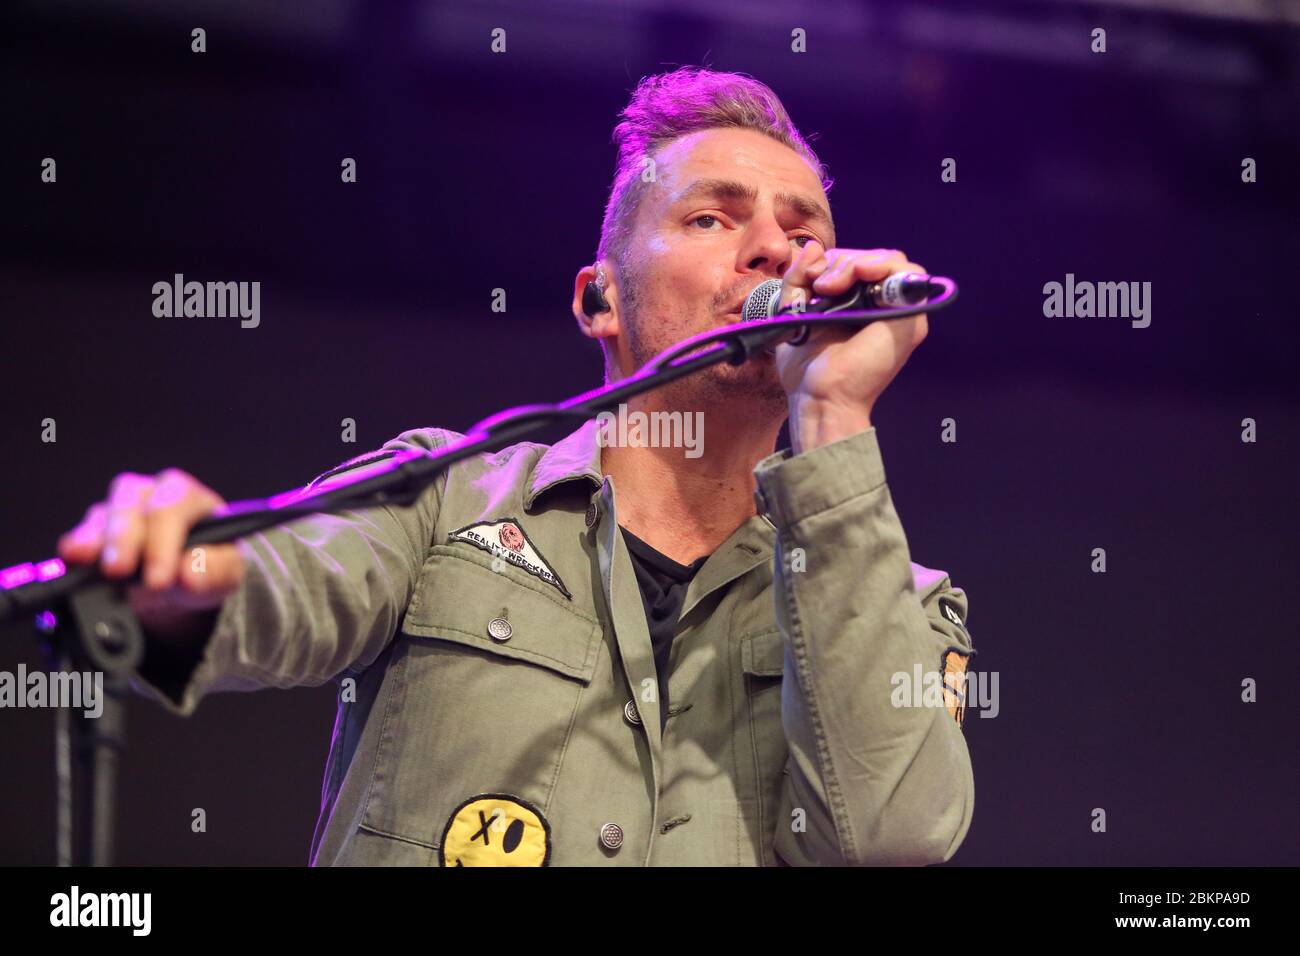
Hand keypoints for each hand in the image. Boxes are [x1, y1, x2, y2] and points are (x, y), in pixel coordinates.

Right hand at [57, 469, 244, 640]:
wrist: (190, 578)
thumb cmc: (211, 563)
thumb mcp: (227, 570)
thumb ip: (215, 569)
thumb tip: (190, 572)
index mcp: (189, 496)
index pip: (172, 508)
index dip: (163, 542)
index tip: (159, 578)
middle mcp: (151, 495)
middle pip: (131, 503)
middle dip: (124, 537)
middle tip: (120, 571)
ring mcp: (121, 510)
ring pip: (103, 514)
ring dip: (96, 539)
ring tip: (90, 562)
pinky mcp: (98, 530)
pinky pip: (83, 532)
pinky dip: (77, 545)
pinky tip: (72, 557)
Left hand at [773, 240, 929, 452]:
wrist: (818, 397)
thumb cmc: (806, 367)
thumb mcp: (794, 310)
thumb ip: (800, 277)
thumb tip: (813, 248)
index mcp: (861, 306)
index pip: (857, 263)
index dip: (834, 261)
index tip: (809, 279)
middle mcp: (884, 308)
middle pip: (872, 257)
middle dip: (840, 261)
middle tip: (818, 285)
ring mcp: (901, 313)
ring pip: (889, 260)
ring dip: (854, 263)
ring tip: (829, 287)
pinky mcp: (911, 319)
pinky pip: (909, 272)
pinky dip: (880, 264)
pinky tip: (856, 274)